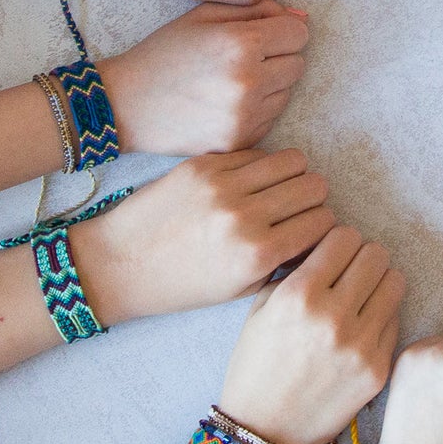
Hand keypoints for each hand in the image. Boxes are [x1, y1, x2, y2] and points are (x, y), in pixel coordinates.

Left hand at [71, 148, 333, 326]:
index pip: (322, 223)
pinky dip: (261, 166)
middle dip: (314, 198)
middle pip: (313, 186)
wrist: (119, 263)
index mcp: (257, 254)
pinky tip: (250, 182)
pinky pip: (255, 154)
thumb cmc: (182, 285)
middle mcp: (243, 217)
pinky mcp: (202, 166)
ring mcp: (222, 186)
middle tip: (301, 208)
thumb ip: (284, 261)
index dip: (323, 226)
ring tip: (281, 189)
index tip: (314, 229)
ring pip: (291, 161)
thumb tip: (319, 234)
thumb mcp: (240, 289)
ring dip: (294, 175)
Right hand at [101, 1, 309, 155]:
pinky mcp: (241, 141)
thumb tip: (302, 18)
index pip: (299, 34)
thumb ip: (256, 9)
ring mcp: (246, 117)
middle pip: (297, 64)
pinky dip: (256, 111)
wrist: (126, 105)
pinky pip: (271, 119)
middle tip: (241, 59)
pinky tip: (225, 105)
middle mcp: (249, 82)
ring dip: (269, 86)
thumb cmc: (165, 53)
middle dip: (277, 58)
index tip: (261, 35)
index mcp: (240, 44)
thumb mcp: (204, 16)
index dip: (281, 31)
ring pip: (287, 93)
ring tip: (230, 83)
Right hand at [216, 225, 405, 443]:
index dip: (340, 240)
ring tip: (361, 295)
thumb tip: (330, 246)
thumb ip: (297, 271)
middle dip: (362, 257)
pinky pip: (395, 319)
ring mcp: (360, 345)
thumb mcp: (261, 309)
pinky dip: (381, 316)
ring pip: (394, 282)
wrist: (265, 430)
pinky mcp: (377, 368)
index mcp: (299, 296)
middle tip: (351, 271)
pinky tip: (361, 327)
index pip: (345, 237)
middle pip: (376, 255)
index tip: (335, 251)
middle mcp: (333, 317)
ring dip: (379, 282)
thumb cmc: (257, 365)